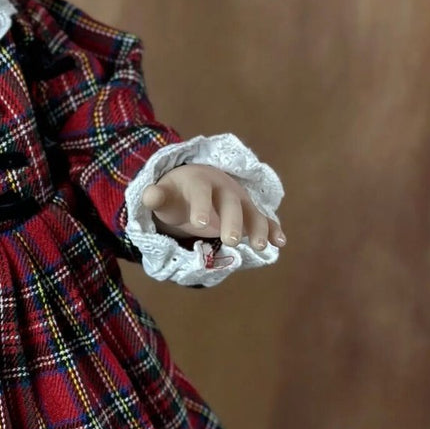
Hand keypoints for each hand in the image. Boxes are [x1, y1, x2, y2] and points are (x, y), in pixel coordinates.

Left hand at [140, 163, 286, 248]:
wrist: (196, 184)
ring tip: (259, 246)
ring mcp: (239, 200)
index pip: (201, 193)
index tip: (200, 224)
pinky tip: (280, 243)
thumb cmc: (178, 194)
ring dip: (258, 228)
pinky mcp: (249, 211)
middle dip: (232, 221)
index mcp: (200, 181)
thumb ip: (156, 197)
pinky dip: (273, 229)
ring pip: (251, 211)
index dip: (201, 206)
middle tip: (230, 240)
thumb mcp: (165, 195)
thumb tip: (149, 196)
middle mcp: (224, 188)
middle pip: (230, 202)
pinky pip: (264, 219)